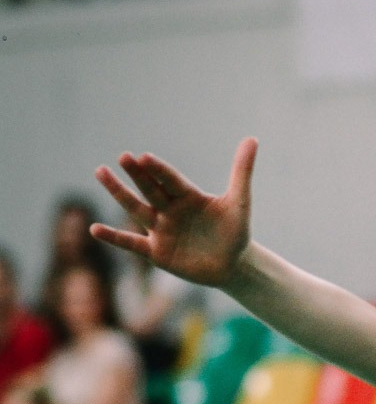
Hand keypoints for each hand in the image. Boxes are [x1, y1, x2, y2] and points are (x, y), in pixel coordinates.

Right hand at [91, 139, 257, 287]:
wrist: (233, 265)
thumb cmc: (235, 232)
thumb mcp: (240, 202)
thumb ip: (242, 171)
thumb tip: (253, 138)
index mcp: (188, 196)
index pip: (171, 180)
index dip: (159, 171)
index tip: (144, 157)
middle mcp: (170, 209)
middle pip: (150, 189)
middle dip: (137, 175)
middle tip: (123, 157)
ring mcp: (161, 230)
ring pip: (136, 209)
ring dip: (119, 192)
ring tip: (101, 172)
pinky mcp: (156, 252)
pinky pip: (131, 244)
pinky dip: (114, 238)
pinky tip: (94, 229)